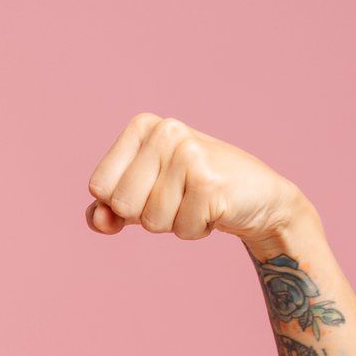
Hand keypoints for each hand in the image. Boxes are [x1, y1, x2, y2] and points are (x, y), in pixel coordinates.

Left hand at [85, 114, 305, 241]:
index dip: (121, 204)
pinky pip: (181, 229)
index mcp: (142, 126)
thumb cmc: (193, 193)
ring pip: (151, 221)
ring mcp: (188, 153)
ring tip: (197, 201)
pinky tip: (214, 208)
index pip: (99, 186)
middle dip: (147, 216)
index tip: (153, 190)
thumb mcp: (144, 195)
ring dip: (174, 223)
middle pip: (122, 204)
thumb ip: (110, 208)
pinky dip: (196, 229)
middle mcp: (165, 131)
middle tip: (179, 197)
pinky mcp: (208, 180)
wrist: (258, 197)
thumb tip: (97, 220)